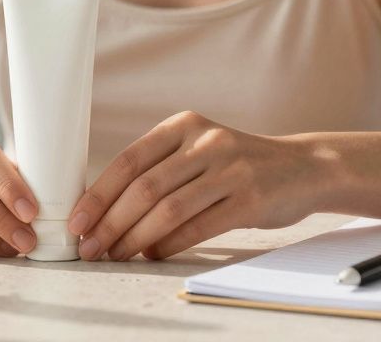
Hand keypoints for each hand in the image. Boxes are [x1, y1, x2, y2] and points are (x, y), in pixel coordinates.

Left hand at [67, 111, 319, 260]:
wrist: (303, 167)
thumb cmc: (237, 164)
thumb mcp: (198, 150)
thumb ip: (158, 169)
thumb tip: (105, 210)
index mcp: (183, 125)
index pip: (129, 160)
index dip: (98, 194)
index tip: (77, 220)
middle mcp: (205, 142)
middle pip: (145, 187)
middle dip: (110, 222)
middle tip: (90, 246)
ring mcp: (230, 169)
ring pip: (169, 209)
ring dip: (135, 238)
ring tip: (116, 255)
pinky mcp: (250, 199)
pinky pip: (199, 226)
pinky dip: (170, 244)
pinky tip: (154, 255)